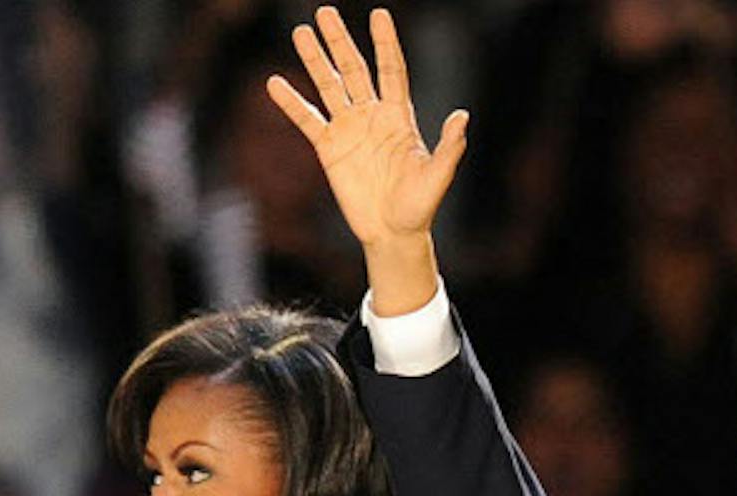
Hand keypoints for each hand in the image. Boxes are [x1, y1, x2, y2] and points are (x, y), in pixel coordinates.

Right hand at [267, 7, 466, 255]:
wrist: (393, 232)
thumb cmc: (420, 206)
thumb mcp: (438, 176)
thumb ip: (448, 146)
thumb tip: (462, 116)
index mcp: (399, 117)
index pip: (391, 70)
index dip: (385, 43)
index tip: (379, 14)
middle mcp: (372, 116)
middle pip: (354, 69)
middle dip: (340, 41)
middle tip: (324, 12)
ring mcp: (349, 130)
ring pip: (329, 86)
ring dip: (315, 60)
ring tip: (301, 32)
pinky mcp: (329, 149)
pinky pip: (307, 120)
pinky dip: (291, 102)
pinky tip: (275, 83)